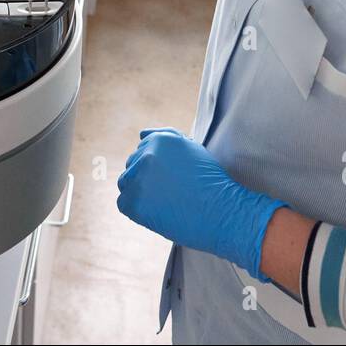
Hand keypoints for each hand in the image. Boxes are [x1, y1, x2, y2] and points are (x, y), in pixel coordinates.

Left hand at [116, 128, 284, 280]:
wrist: (222, 212)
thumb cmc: (210, 182)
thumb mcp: (191, 149)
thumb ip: (165, 136)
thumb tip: (140, 134)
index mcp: (160, 139)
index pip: (142, 152)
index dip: (157, 170)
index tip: (173, 180)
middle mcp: (146, 154)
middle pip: (132, 167)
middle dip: (147, 180)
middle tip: (172, 193)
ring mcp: (139, 178)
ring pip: (126, 184)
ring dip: (140, 194)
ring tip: (165, 201)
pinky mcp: (134, 202)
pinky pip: (124, 203)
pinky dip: (137, 210)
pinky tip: (158, 211)